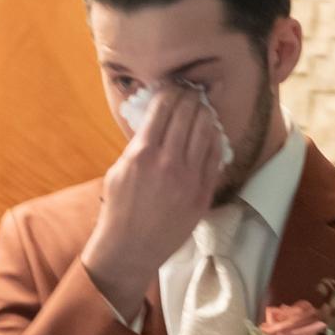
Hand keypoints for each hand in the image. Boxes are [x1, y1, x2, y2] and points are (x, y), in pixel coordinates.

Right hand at [82, 86, 225, 321]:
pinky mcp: (202, 194)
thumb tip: (154, 119)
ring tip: (202, 107)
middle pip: (187, 114)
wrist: (131, 248)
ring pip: (205, 131)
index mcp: (142, 154)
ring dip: (204, 114)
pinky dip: (214, 139)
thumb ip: (138, 144)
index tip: (173, 86)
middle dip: (190, 97)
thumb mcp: (119, 169)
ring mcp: (188, 179)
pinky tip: (211, 132)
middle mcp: (168, 163)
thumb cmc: (119, 208)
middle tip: (192, 91)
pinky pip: (215, 157)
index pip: (164, 108)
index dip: (171, 91)